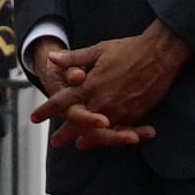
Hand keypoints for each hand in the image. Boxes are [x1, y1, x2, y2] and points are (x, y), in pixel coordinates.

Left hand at [37, 20, 190, 150]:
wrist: (160, 53)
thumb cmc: (128, 49)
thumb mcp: (98, 50)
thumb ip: (74, 58)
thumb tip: (52, 59)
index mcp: (90, 84)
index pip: (62, 101)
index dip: (46, 110)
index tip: (35, 118)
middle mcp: (101, 100)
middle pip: (77, 121)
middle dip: (65, 132)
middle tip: (55, 142)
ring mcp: (118, 110)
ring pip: (97, 131)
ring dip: (87, 140)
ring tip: (79, 146)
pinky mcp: (134, 114)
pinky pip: (119, 131)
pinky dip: (110, 138)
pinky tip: (106, 141)